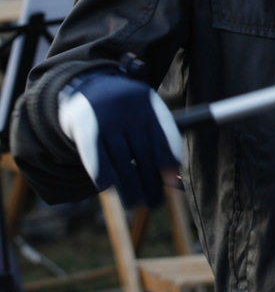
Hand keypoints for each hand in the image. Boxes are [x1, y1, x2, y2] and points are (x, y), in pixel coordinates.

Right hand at [58, 70, 182, 207]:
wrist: (83, 88)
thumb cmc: (123, 111)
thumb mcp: (142, 113)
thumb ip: (159, 141)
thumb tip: (173, 181)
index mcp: (147, 102)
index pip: (163, 135)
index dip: (169, 161)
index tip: (172, 183)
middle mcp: (128, 109)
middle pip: (143, 153)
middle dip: (150, 182)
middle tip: (154, 202)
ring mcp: (106, 119)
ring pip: (121, 162)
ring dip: (130, 189)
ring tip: (135, 204)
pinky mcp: (86, 132)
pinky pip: (100, 164)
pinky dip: (108, 181)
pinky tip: (113, 190)